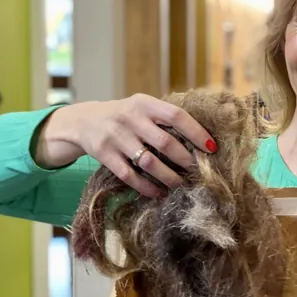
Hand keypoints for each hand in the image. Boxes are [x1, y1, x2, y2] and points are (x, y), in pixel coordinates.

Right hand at [35, 93, 216, 197]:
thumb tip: (202, 138)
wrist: (84, 120)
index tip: (212, 148)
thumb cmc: (125, 116)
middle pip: (165, 142)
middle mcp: (130, 118)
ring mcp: (116, 137)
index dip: (196, 132)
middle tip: (199, 172)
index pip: (176, 116)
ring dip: (169, 177)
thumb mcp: (142, 106)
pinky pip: (130, 176)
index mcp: (144, 103)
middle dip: (185, 160)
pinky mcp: (104, 154)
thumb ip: (165, 117)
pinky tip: (159, 192)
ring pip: (149, 162)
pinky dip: (147, 187)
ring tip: (182, 185)